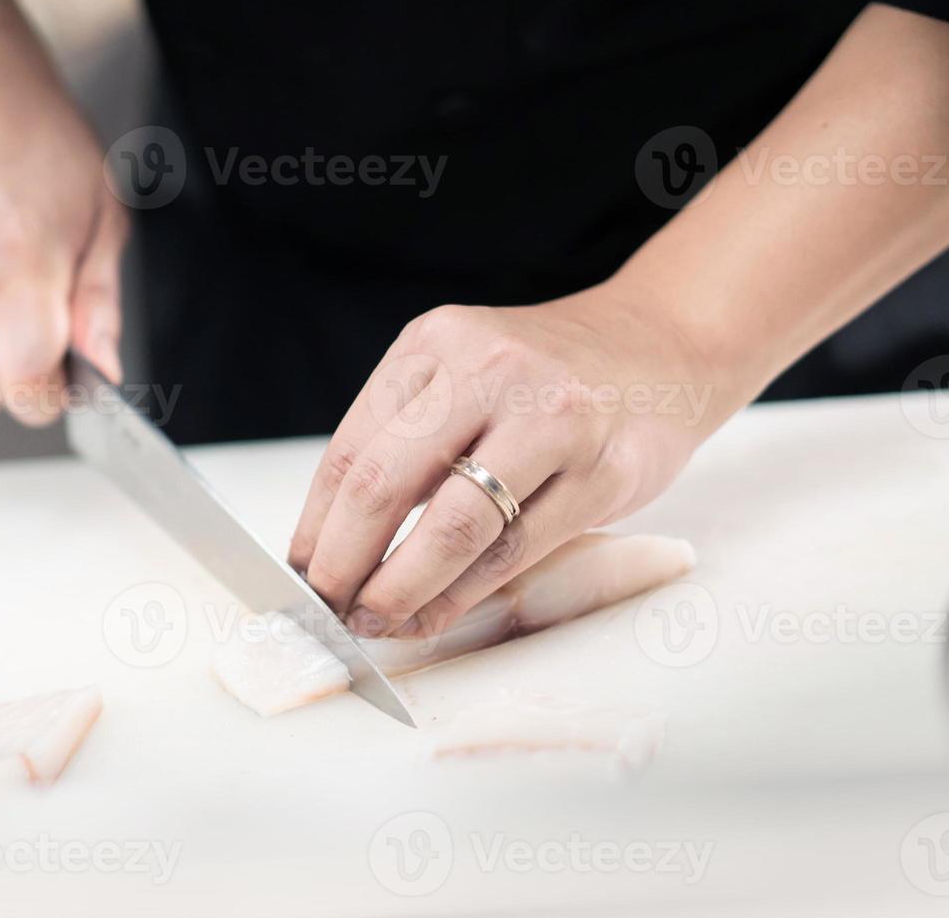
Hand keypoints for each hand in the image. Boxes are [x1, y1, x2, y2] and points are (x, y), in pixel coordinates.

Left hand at [288, 291, 726, 638]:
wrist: (663, 346)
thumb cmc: (543, 375)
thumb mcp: (461, 371)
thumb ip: (403, 439)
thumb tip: (331, 542)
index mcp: (437, 342)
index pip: (350, 447)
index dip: (316, 523)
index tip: (300, 571)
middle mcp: (490, 370)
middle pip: (385, 484)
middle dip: (344, 563)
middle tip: (327, 607)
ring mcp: (553, 419)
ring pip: (454, 529)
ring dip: (402, 591)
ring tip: (376, 622)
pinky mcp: (603, 472)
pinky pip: (514, 552)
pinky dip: (462, 596)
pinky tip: (434, 615)